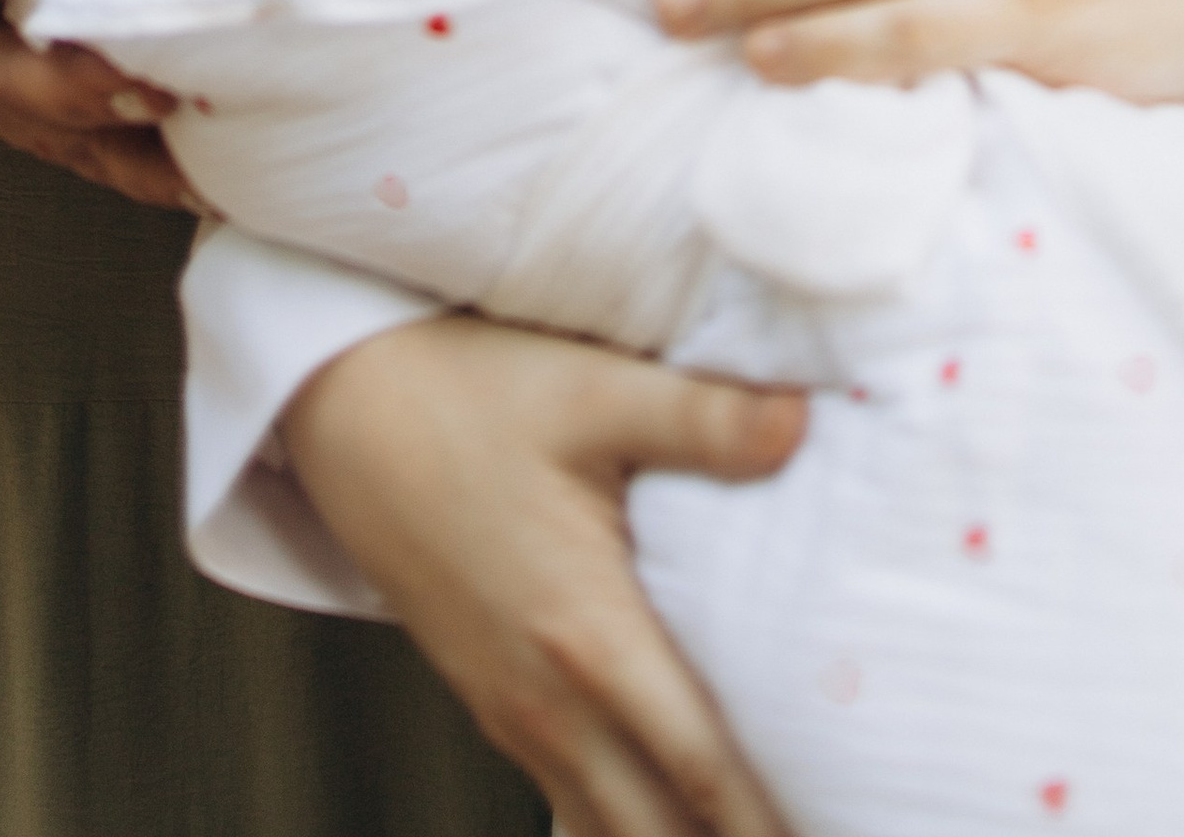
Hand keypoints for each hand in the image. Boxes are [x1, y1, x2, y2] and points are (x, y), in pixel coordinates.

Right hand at [284, 316, 804, 836]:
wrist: (346, 406)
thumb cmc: (469, 392)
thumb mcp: (593, 390)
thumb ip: (705, 418)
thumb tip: (804, 422)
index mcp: (586, 636)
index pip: (703, 769)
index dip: (772, 819)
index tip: (837, 824)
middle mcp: (547, 703)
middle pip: (660, 833)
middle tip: (824, 828)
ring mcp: (513, 714)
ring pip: (610, 832)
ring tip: (760, 829)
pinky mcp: (495, 703)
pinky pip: (573, 801)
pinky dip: (631, 824)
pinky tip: (675, 811)